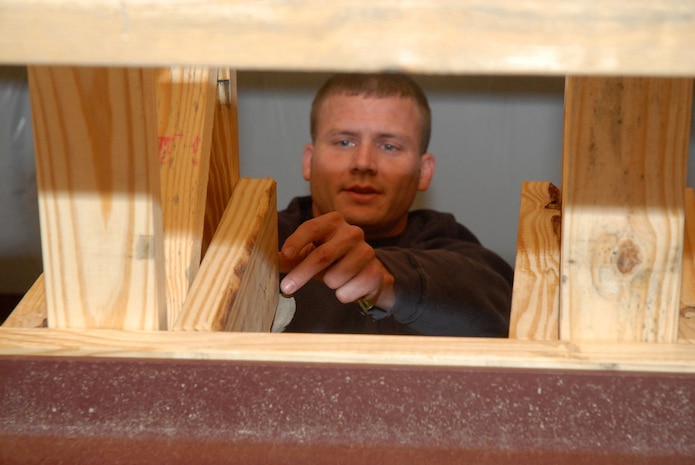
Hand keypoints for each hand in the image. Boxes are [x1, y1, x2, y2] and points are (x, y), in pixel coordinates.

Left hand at [279, 212, 394, 309]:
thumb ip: (290, 257)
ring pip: (334, 277)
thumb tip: (270, 260)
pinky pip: (347, 292)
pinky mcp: (375, 272)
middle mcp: (352, 232)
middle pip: (322, 255)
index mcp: (333, 222)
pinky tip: (348, 286)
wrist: (367, 271)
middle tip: (286, 287)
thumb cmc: (332, 259)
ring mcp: (366, 251)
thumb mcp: (310, 253)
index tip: (285, 255)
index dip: (297, 241)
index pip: (311, 228)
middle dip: (302, 274)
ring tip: (333, 278)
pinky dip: (342, 294)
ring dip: (328, 283)